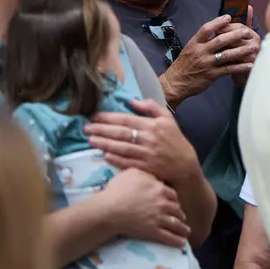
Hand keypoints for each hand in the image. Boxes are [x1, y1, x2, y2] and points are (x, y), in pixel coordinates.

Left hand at [85, 99, 200, 184]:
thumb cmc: (175, 140)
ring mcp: (146, 154)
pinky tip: (104, 155)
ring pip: (121, 148)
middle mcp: (148, 139)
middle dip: (101, 130)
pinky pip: (126, 162)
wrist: (184, 165)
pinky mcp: (145, 168)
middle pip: (121, 133)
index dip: (109, 118)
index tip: (94, 116)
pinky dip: (115, 159)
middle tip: (85, 128)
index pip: (126, 119)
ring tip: (90, 140)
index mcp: (152, 125)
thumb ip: (151, 107)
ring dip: (104, 144)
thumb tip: (132, 100)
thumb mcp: (168, 119)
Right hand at [96, 167, 190, 246]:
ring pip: (176, 223)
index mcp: (159, 189)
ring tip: (186, 231)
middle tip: (181, 217)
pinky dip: (177, 241)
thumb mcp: (133, 173)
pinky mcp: (153, 231)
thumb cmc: (118, 190)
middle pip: (177, 209)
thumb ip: (146, 174)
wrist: (109, 209)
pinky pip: (169, 237)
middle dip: (180, 213)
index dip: (174, 200)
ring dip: (183, 228)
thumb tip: (153, 176)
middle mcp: (163, 204)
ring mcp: (159, 218)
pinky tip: (182, 243)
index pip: (173, 195)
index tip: (174, 203)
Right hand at [162, 15, 258, 102]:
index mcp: (194, 43)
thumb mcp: (190, 48)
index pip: (206, 29)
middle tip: (246, 30)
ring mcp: (207, 63)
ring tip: (252, 46)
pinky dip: (240, 67)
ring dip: (241, 50)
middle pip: (220, 40)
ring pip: (227, 55)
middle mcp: (200, 52)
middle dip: (235, 35)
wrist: (176, 83)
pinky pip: (228, 69)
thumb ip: (203, 41)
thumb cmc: (184, 64)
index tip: (229, 17)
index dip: (218, 22)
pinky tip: (250, 64)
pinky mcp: (212, 75)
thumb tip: (218, 30)